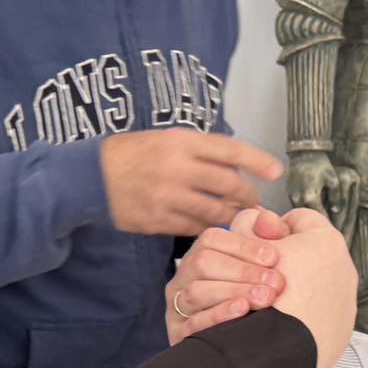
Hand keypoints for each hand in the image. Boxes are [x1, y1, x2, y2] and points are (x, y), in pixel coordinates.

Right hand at [102, 130, 282, 235]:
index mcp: (181, 142)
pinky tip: (215, 228)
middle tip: (258, 203)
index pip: (229, 150)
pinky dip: (208, 228)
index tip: (277, 172)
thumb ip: (199, 149)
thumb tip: (237, 162)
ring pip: (214, 211)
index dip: (257, 161)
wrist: (91, 177)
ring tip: (241, 219)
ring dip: (233, 217)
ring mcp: (167, 196)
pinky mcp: (157, 220)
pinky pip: (193, 227)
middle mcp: (176, 167)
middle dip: (249, 197)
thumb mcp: (165, 138)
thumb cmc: (133, 154)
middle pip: (228, 185)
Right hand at [165, 208, 289, 343]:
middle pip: (203, 263)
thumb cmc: (260, 301)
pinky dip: (219, 315)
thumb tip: (269, 219)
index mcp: (202, 257)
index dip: (244, 245)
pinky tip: (242, 311)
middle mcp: (186, 279)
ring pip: (197, 292)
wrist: (255, 350)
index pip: (212, 240)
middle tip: (275, 282)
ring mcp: (179, 307)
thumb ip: (269, 236)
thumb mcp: (266, 264)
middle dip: (243, 271)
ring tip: (264, 297)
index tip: (273, 257)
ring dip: (234, 292)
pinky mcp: (180, 334)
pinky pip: (193, 323)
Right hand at [264, 207, 357, 367]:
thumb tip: (262, 218)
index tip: (259, 242)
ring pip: (317, 283)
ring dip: (295, 287)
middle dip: (287, 258)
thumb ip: (251, 226)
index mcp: (325, 240)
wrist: (283, 350)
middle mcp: (344, 266)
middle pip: (310, 252)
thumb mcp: (249, 249)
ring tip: (269, 298)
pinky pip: (320, 312)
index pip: (298, 218)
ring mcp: (346, 299)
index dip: (273, 228)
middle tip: (264, 272)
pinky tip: (281, 318)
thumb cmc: (267, 294)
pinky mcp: (342, 328)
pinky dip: (302, 313)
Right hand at [285, 152, 358, 226]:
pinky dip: (303, 207)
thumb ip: (336, 197)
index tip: (333, 227)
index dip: (327, 222)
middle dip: (316, 220)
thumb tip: (336, 209)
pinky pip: (297, 204)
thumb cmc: (320, 164)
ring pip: (301, 212)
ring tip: (318, 216)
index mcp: (310, 196)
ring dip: (308, 214)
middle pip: (309, 216)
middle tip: (325, 226)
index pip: (319, 216)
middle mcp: (298, 198)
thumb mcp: (333, 179)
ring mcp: (292, 195)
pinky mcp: (288, 191)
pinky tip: (311, 206)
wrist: (305, 152)